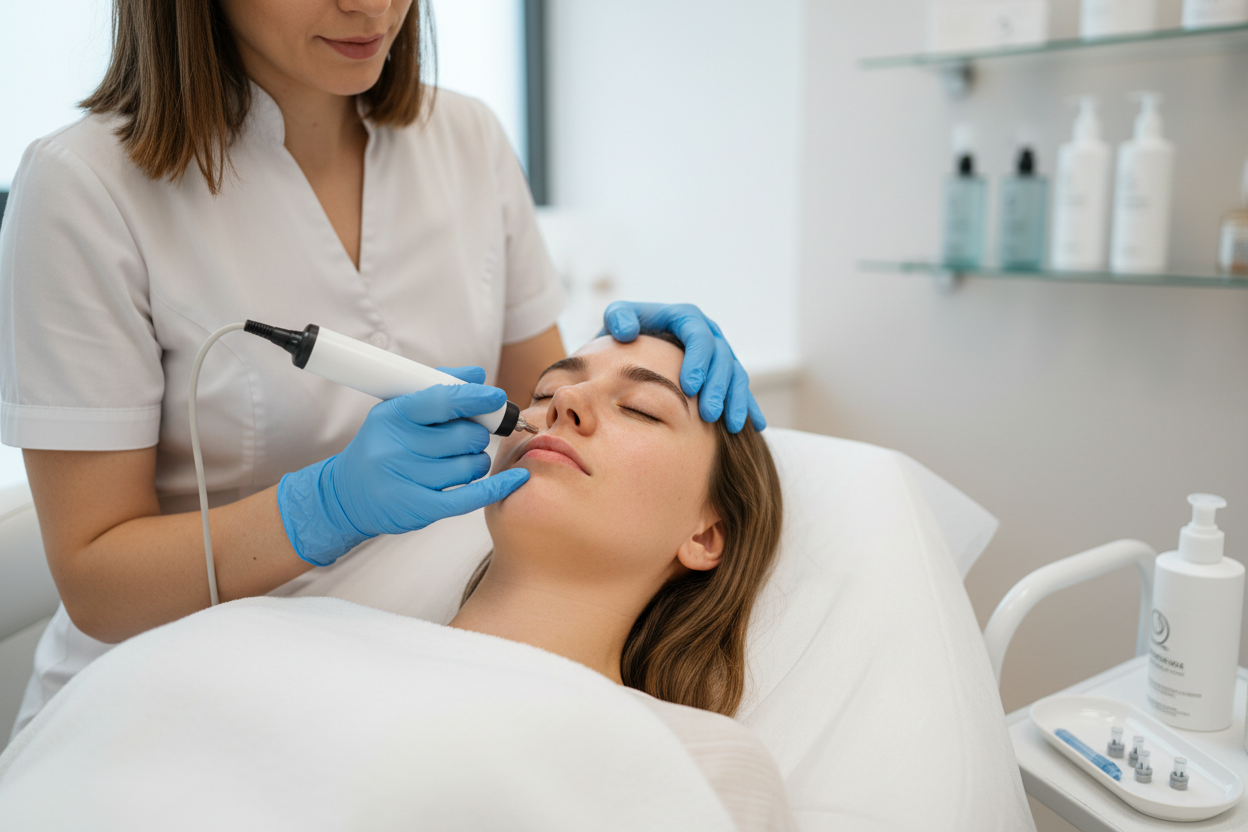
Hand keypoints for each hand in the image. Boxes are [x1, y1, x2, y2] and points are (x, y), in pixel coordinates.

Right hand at [277, 366, 528, 565]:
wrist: (347, 494)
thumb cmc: (382, 445)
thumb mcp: (398, 411)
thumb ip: (438, 389)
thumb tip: (477, 375)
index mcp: (392, 415)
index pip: (441, 401)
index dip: (474, 398)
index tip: (496, 398)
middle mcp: (396, 447)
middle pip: (464, 437)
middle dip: (476, 436)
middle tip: (470, 438)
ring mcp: (406, 479)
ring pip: (469, 466)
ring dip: (477, 462)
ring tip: (463, 460)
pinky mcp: (418, 508)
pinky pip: (469, 497)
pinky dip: (497, 487)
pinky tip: (517, 479)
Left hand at [601, 302, 764, 432]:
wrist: (633, 348)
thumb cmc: (623, 334)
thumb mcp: (616, 320)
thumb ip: (618, 318)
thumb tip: (628, 331)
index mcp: (686, 319)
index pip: (698, 336)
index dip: (697, 361)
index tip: (688, 387)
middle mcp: (708, 335)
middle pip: (722, 358)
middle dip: (718, 387)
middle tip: (709, 414)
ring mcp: (719, 356)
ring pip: (737, 376)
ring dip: (736, 401)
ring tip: (731, 427)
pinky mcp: (725, 375)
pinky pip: (742, 390)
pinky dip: (749, 407)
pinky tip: (757, 426)